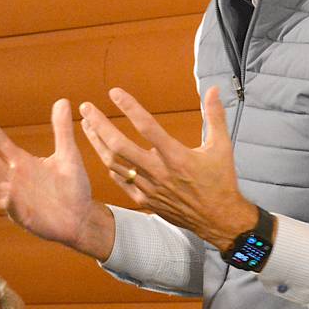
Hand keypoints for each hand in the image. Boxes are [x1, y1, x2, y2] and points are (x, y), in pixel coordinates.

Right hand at [0, 100, 114, 259]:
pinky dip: (9, 201)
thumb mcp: (68, 155)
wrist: (82, 216)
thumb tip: (63, 101)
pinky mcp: (24, 216)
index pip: (3, 145)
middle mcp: (16, 179)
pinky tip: (6, 192)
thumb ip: (62, 130)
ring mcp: (17, 198)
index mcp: (23, 164)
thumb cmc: (73, 186)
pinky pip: (13, 208)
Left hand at [80, 86, 256, 251]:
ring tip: (87, 125)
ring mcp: (149, 188)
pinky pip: (120, 181)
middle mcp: (158, 171)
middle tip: (86, 108)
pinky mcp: (145, 200)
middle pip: (119, 146)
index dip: (129, 107)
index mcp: (176, 156)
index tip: (114, 92)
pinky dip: (110, 165)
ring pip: (114, 163)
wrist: (218, 219)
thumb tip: (213, 89)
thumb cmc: (220, 181)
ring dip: (97, 143)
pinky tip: (103, 152)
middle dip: (99, 125)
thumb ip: (215, 115)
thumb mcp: (222, 146)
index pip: (147, 126)